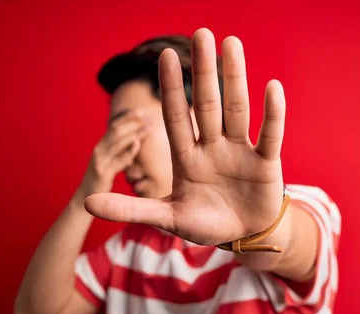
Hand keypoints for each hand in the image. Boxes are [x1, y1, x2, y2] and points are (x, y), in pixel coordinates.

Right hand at [79, 110, 149, 196]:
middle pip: (115, 130)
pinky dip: (126, 151)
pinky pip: (116, 160)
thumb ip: (121, 152)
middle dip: (132, 121)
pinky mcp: (101, 173)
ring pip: (116, 142)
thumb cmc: (100, 181)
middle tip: (147, 115)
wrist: (85, 200)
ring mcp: (99, 161)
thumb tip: (135, 142)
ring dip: (133, 133)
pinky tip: (137, 144)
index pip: (115, 127)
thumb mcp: (112, 163)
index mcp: (101, 146)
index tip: (142, 112)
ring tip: (148, 128)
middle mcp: (99, 150)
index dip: (128, 118)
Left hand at [85, 28, 285, 245]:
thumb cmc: (205, 224)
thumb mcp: (167, 218)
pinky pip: (270, 135)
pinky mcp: (266, 163)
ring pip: (236, 110)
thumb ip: (132, 208)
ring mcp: (240, 152)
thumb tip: (87, 203)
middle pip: (207, 104)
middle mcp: (213, 147)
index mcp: (187, 158)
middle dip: (203, 71)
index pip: (176, 117)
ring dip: (235, 78)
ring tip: (231, 43)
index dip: (171, 88)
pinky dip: (272, 114)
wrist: (243, 235)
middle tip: (201, 33)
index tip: (165, 56)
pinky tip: (272, 86)